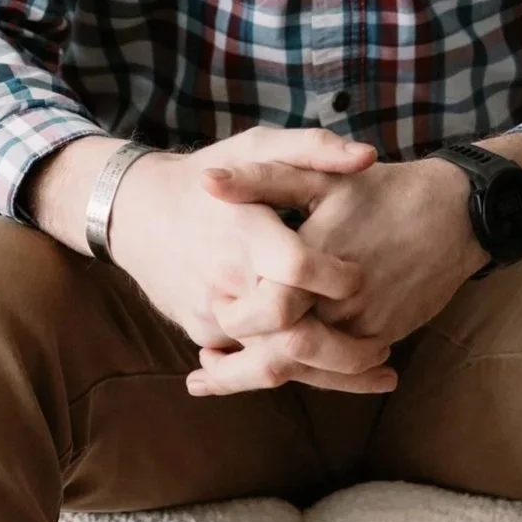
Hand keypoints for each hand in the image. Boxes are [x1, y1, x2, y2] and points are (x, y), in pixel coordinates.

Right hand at [107, 127, 398, 392]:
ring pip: (274, 364)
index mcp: (244, 231)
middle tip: (386, 346)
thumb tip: (368, 156)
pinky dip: (294, 370)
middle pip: (291, 335)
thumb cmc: (209, 171)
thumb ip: (313, 149)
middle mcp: (226, 279)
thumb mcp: (258, 146)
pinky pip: (251, 362)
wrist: (136, 209)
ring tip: (379, 369)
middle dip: (346, 351)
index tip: (362, 279)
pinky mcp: (202, 331)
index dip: (336, 279)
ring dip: (331, 376)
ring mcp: (211, 312)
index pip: (297, 268)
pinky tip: (336, 371)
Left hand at [188, 152, 485, 395]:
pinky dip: (307, 374)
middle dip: (236, 368)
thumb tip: (207, 181)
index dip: (232, 317)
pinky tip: (283, 368)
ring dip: (264, 376)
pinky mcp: (383, 337)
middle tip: (205, 365)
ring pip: (308, 369)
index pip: (263, 309)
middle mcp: (341, 303)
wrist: (456, 213)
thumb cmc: (382, 190)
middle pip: (279, 352)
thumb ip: (261, 181)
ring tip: (226, 372)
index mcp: (317, 260)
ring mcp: (365, 326)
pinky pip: (338, 369)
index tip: (211, 310)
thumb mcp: (320, 177)